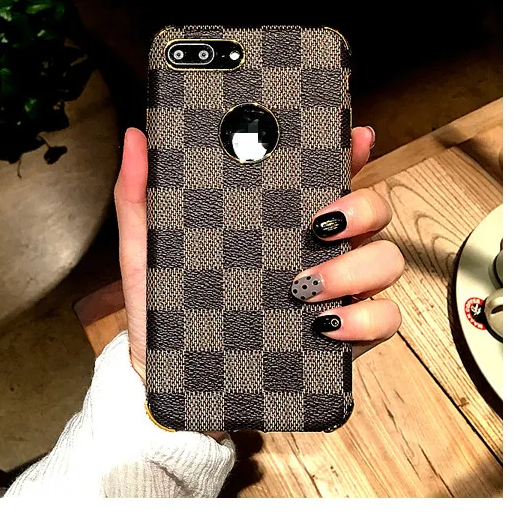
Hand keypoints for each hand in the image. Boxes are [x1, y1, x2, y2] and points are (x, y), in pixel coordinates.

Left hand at [113, 125, 403, 383]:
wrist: (172, 382)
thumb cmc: (165, 312)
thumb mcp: (148, 252)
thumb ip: (141, 196)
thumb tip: (136, 137)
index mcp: (278, 223)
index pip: (324, 176)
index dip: (349, 151)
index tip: (353, 137)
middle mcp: (315, 250)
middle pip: (371, 210)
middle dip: (363, 206)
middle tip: (322, 222)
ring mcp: (334, 292)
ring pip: (384, 260)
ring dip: (358, 266)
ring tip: (306, 284)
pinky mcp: (343, 335)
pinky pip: (383, 319)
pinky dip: (366, 318)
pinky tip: (325, 324)